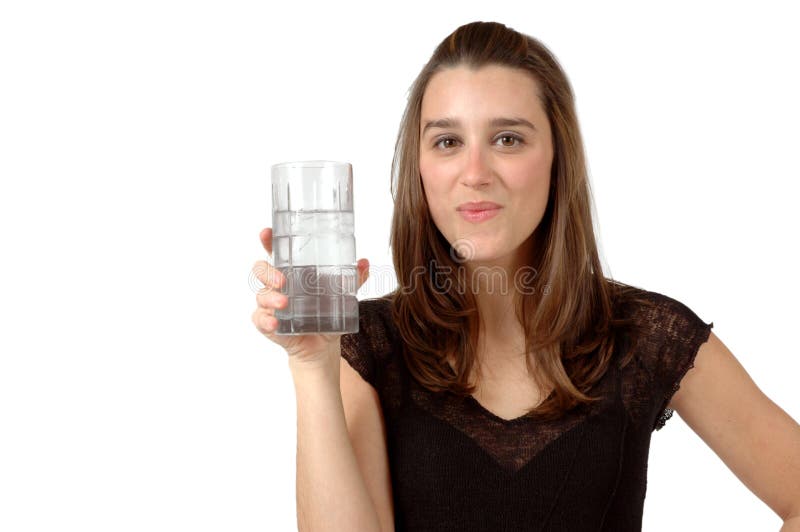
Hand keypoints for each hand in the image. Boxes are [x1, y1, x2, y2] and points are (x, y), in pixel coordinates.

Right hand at [251, 228, 369, 364]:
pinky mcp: (267, 323)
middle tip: (283, 281)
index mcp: (291, 271)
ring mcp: (269, 303)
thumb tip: (364, 262)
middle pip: (261, 270)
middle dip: (268, 272)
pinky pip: (259, 319)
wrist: (322, 344)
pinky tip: (275, 322)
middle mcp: (276, 284)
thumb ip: (352, 279)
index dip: (268, 240)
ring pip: (261, 294)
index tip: (266, 232)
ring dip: (270, 298)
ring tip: (284, 303)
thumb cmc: (326, 311)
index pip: (275, 251)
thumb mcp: (341, 294)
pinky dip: (265, 320)